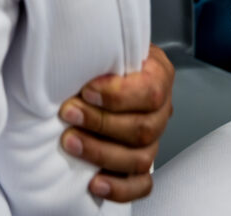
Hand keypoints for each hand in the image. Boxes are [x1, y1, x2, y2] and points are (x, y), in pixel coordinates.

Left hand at [59, 45, 173, 201]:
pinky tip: (94, 184)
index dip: (117, 95)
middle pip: (143, 128)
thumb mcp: (107, 41)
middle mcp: (161, 109)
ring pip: (140, 158)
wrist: (100, 72)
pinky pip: (141, 185)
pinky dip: (119, 188)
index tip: (86, 90)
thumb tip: (76, 48)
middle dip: (100, 123)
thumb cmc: (103, 57)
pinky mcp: (141, 164)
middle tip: (68, 114)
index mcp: (159, 75)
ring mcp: (154, 139)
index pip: (150, 91)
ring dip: (101, 152)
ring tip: (70, 142)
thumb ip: (102, 46)